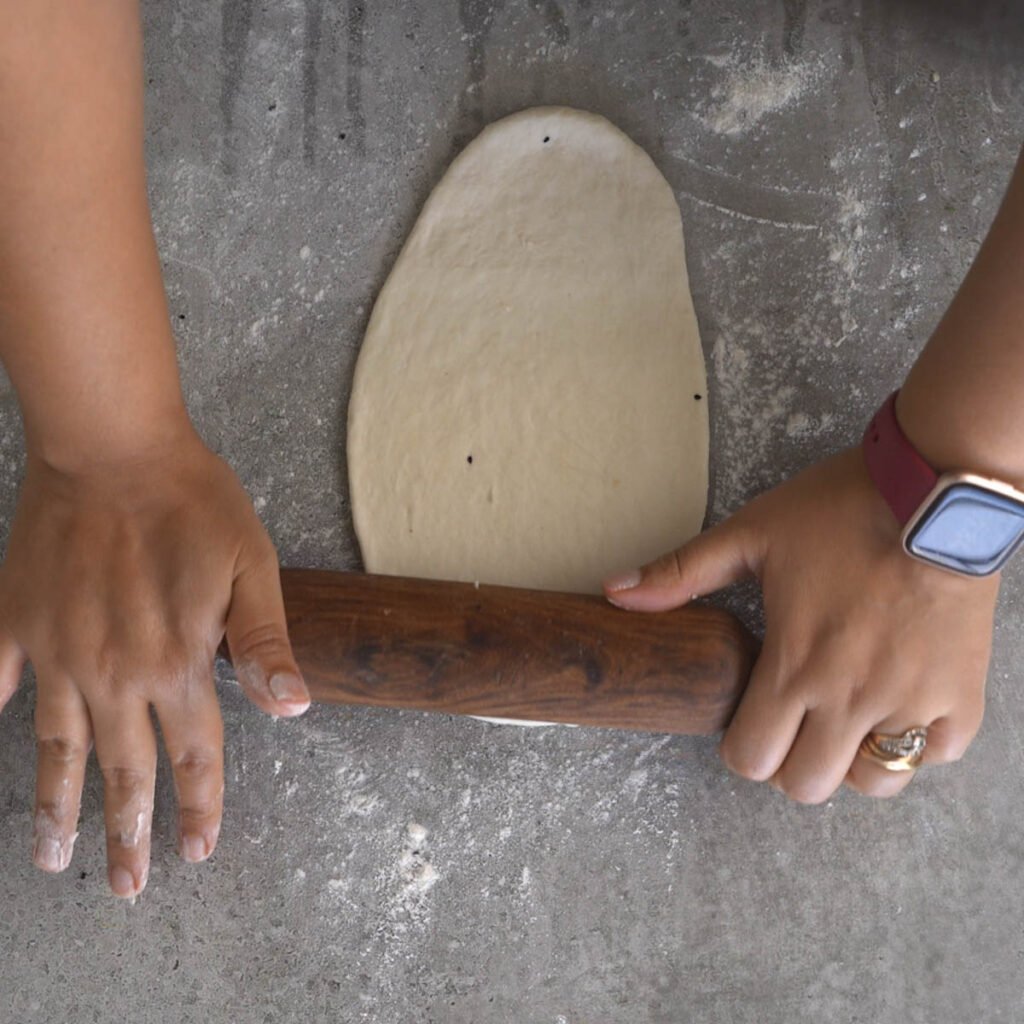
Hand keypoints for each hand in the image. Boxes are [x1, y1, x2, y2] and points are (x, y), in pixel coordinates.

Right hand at [0, 426, 309, 895]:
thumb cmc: (193, 502)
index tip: (197, 851)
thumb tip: (291, 710)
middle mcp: (113, 672)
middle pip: (124, 771)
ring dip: (58, 807)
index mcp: (176, 662)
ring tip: (53, 857)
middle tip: (124, 888)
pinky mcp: (16, 621)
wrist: (114, 447)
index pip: (195, 754)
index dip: (200, 805)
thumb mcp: (252, 567)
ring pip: (57, 749)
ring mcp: (57, 652)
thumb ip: (264, 644)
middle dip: (127, 835)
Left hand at [603, 447, 997, 801]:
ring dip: (853, 762)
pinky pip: (941, 752)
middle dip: (790, 763)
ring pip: (875, 783)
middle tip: (793, 723)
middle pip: (807, 785)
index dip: (741, 747)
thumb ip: (681, 573)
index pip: (752, 759)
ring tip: (844, 720)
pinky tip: (902, 704)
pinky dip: (921, 741)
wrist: (936, 490)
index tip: (749, 718)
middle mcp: (850, 698)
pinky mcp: (961, 693)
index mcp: (794, 666)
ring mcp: (910, 701)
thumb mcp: (751, 534)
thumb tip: (614, 591)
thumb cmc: (842, 509)